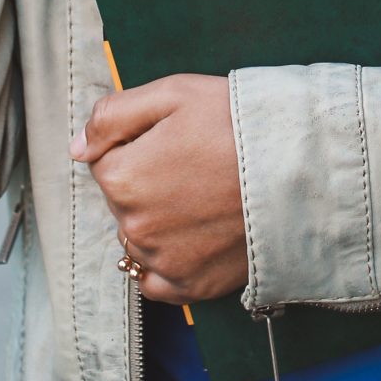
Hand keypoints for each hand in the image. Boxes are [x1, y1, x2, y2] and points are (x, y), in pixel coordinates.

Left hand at [71, 75, 248, 304]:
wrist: (303, 170)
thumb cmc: (239, 123)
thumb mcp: (173, 94)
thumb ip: (112, 116)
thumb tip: (77, 148)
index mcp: (122, 177)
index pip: (107, 161)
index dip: (141, 145)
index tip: (179, 139)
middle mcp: (134, 226)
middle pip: (124, 201)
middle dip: (150, 182)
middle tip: (198, 165)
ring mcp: (162, 261)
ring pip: (140, 238)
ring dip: (160, 221)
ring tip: (206, 198)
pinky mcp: (191, 287)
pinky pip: (157, 281)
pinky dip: (168, 263)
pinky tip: (195, 238)